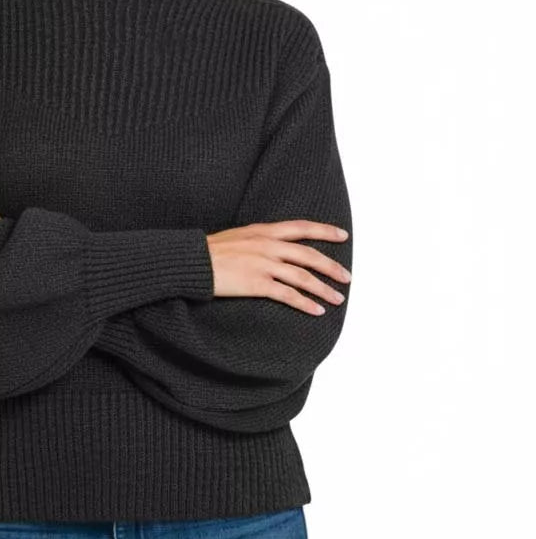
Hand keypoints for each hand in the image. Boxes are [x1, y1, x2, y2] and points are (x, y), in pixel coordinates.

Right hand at [206, 220, 350, 314]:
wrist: (192, 261)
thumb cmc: (209, 251)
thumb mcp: (238, 236)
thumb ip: (258, 240)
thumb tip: (273, 247)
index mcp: (264, 230)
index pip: (302, 227)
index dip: (325, 231)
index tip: (342, 235)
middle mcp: (268, 245)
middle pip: (309, 255)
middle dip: (331, 266)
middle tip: (347, 277)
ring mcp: (264, 264)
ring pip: (303, 277)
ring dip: (324, 289)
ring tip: (337, 298)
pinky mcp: (257, 284)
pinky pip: (288, 295)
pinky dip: (305, 303)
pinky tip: (316, 311)